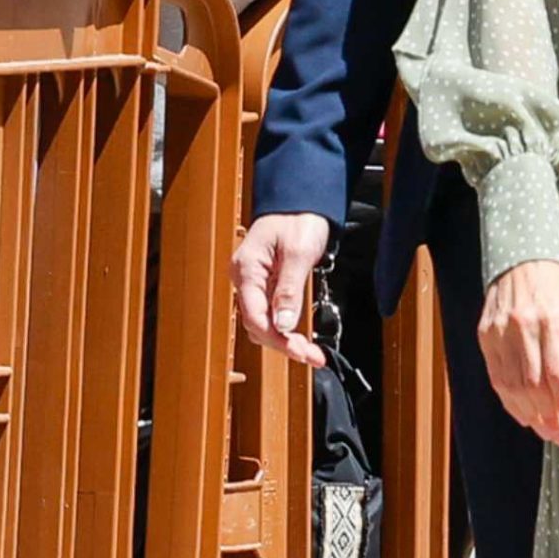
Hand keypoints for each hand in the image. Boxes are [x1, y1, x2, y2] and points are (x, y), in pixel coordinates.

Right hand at [232, 212, 330, 367]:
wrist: (303, 201)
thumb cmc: (299, 218)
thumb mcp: (298, 252)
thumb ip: (289, 290)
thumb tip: (284, 325)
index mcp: (246, 268)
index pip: (255, 316)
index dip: (278, 339)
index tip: (302, 352)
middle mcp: (245, 278)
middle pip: (258, 325)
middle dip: (284, 344)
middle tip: (313, 356)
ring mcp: (254, 282)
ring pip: (264, 322)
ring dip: (285, 340)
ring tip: (311, 352)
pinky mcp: (266, 285)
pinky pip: (271, 313)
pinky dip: (286, 328)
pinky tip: (301, 337)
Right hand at [479, 259, 558, 445]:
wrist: (521, 255)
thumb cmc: (558, 284)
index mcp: (553, 318)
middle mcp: (524, 326)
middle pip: (534, 385)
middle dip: (550, 417)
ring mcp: (500, 331)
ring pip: (512, 386)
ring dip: (530, 414)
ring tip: (546, 430)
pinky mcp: (485, 335)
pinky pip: (496, 376)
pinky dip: (509, 400)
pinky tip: (524, 414)